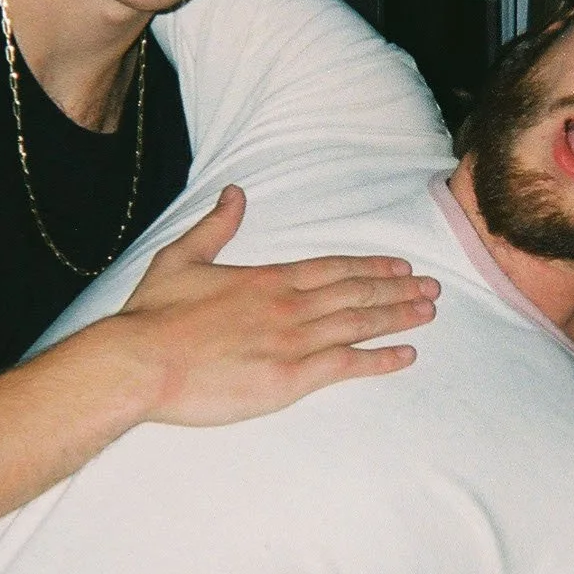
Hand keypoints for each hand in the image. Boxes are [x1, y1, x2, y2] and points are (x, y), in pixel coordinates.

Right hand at [118, 186, 440, 427]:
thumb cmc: (155, 315)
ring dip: (398, 316)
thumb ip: (215, 227)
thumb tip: (235, 193)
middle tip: (432, 288)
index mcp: (268, 279)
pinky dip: (380, 359)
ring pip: (359, 324)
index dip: (371, 267)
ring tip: (429, 312)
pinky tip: (406, 354)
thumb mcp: (181, 257)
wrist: (140, 362)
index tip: (400, 266)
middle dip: (398, 289)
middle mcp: (290, 306)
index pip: (333, 268)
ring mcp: (293, 343)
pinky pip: (346, 365)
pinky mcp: (289, 379)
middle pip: (356, 293)